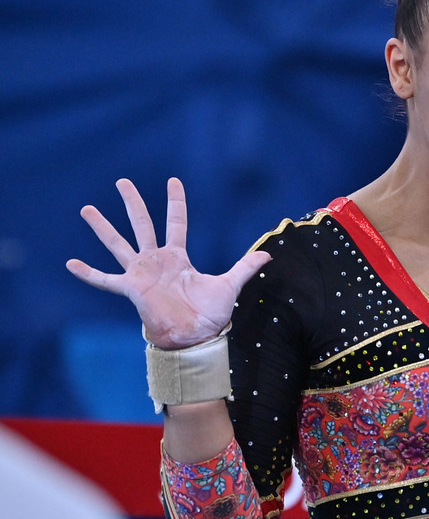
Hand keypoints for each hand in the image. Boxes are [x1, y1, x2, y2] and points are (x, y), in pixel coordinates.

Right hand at [66, 178, 270, 348]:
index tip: (173, 180)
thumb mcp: (230, 285)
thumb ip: (245, 268)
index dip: (175, 202)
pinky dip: (89, 273)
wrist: (195, 337)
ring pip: (119, 243)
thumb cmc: (210, 314)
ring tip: (87, 209)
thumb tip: (268, 255)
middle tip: (122, 181)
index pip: (176, 222)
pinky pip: (105, 279)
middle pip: (142, 224)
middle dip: (134, 202)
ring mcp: (141, 273)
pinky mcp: (131, 288)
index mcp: (178, 257)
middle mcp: (157, 260)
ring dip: (103, 227)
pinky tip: (71, 264)